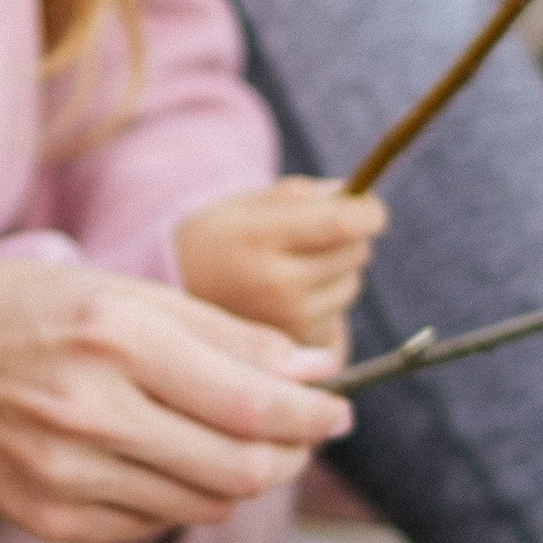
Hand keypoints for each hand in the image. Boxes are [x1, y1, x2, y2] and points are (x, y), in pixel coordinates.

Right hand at [0, 256, 348, 542]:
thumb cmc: (11, 310)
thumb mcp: (114, 289)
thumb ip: (217, 331)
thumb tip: (312, 371)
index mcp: (114, 335)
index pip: (255, 402)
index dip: (315, 414)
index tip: (338, 407)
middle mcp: (90, 409)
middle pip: (241, 466)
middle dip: (292, 452)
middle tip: (305, 432)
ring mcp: (66, 474)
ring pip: (204, 502)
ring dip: (243, 477)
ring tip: (243, 443)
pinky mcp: (47, 519)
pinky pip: (152, 521)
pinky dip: (182, 496)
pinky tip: (170, 461)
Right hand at [175, 176, 386, 348]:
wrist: (174, 305)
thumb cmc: (219, 242)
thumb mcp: (244, 205)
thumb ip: (299, 195)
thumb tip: (355, 194)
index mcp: (258, 237)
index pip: (343, 223)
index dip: (369, 212)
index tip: (369, 207)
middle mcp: (274, 284)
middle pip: (355, 251)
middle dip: (349, 237)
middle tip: (315, 237)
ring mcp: (288, 321)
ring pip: (352, 284)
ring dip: (337, 272)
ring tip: (293, 271)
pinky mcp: (298, 347)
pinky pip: (339, 314)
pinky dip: (325, 304)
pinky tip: (288, 301)